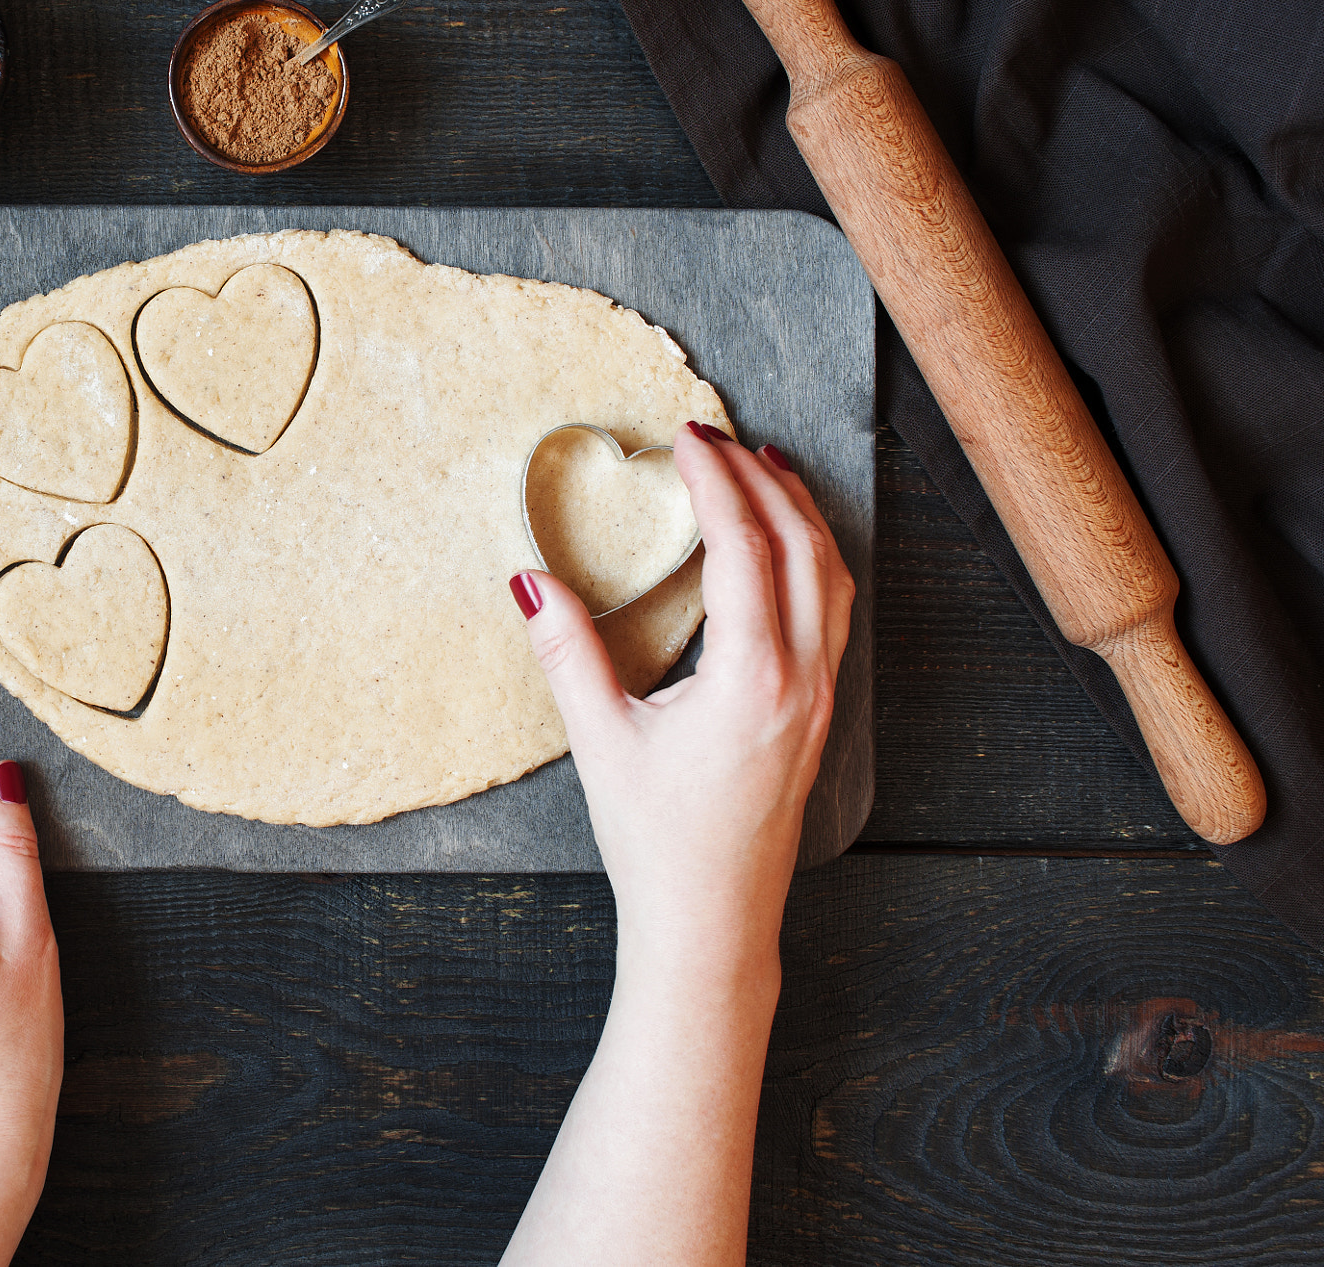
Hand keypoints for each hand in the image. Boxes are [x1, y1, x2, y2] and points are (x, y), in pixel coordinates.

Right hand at [513, 422, 853, 952]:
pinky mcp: (818, 715)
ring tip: (767, 468)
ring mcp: (819, 699)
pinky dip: (815, 559)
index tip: (686, 440)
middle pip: (804, 547)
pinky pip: (834, 612)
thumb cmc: (658, 845)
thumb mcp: (601, 742)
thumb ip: (567, 653)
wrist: (712, 924)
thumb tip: (530, 581)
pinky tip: (786, 549)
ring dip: (801, 513)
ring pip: (833, 577)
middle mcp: (801, 681)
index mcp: (751, 680)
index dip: (716, 482)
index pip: (744, 548)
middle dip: (763, 480)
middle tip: (717, 438)